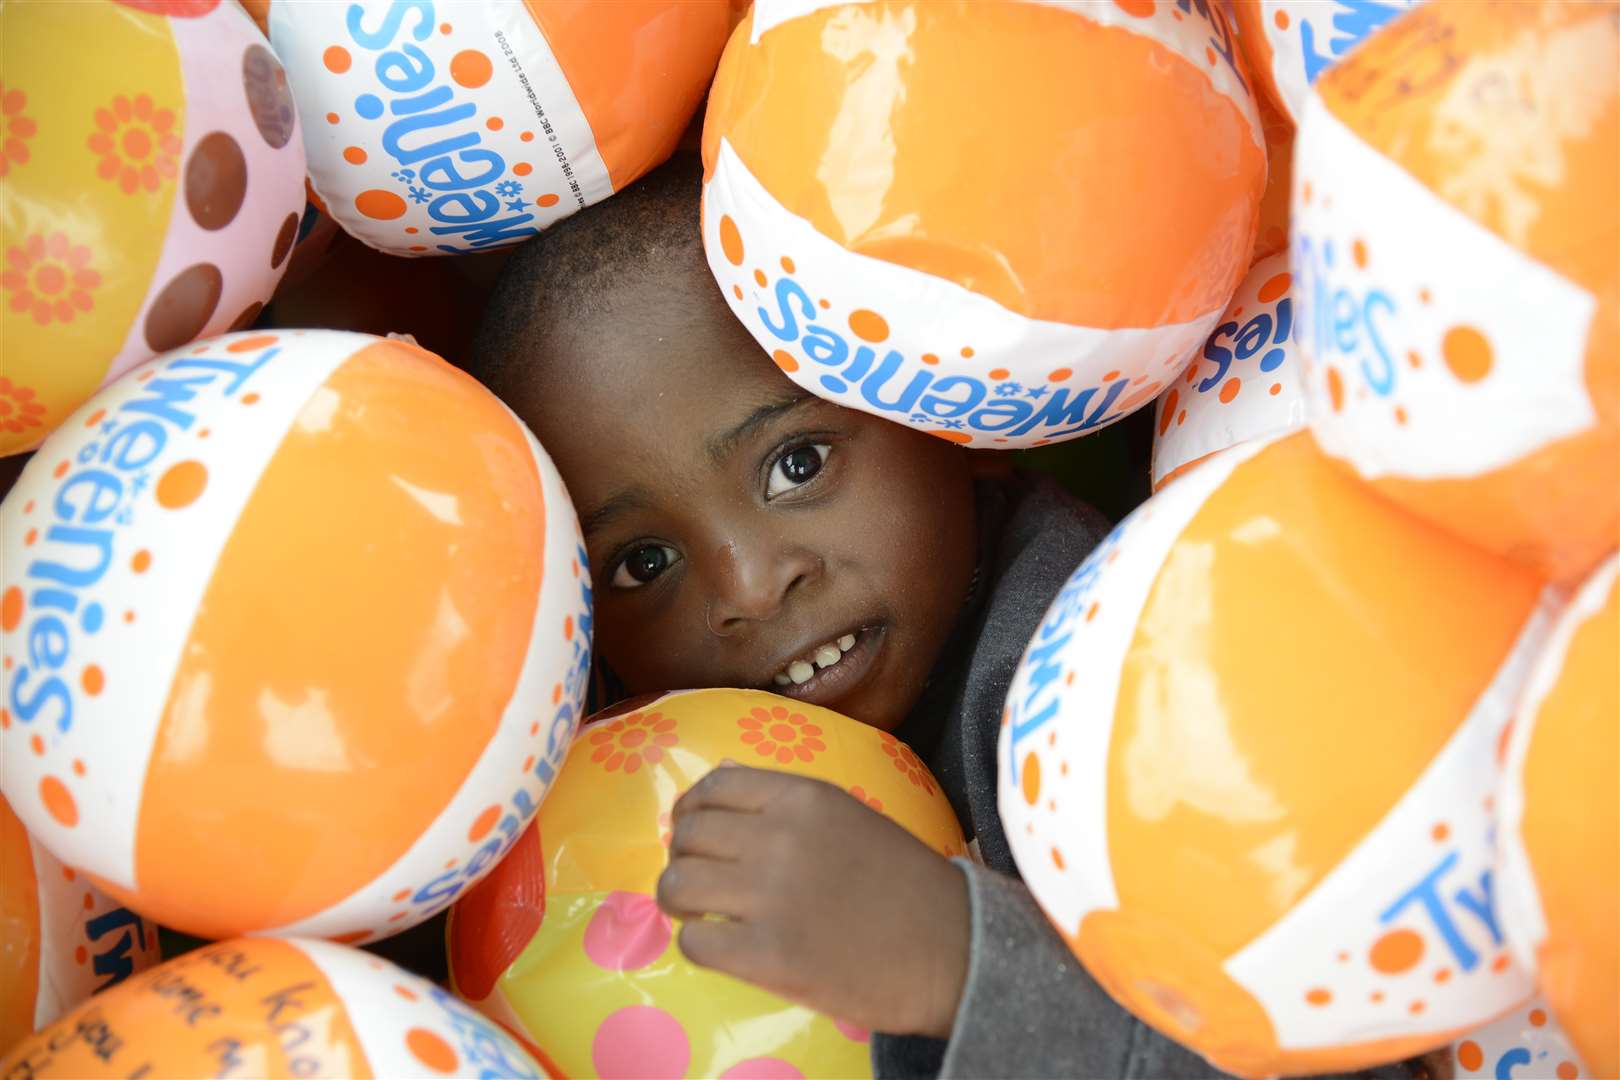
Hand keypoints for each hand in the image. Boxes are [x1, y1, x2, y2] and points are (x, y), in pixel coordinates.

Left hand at [656, 766, 969, 1037]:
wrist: (953, 950)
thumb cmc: (904, 883)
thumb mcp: (847, 817)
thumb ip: (782, 800)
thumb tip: (717, 775)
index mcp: (804, 796)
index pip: (712, 786)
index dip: (692, 811)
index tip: (696, 834)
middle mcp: (780, 836)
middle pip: (688, 834)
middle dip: (684, 857)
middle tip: (700, 880)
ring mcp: (770, 896)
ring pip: (677, 884)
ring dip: (680, 901)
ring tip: (701, 914)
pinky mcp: (766, 955)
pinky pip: (694, 941)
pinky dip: (699, 945)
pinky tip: (725, 947)